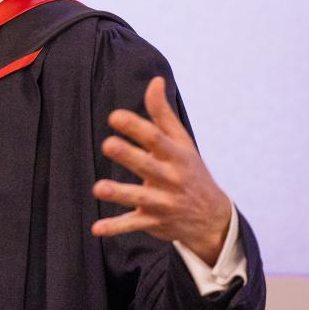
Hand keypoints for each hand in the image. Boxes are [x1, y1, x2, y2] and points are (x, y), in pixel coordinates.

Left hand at [90, 77, 232, 264]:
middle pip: (147, 166)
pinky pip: (132, 225)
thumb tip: (154, 80)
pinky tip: (96, 228)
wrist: (212, 218)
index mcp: (176, 156)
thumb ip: (163, 114)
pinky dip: (115, 228)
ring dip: (119, 193)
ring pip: (138, 198)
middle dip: (128, 156)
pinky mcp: (153, 222)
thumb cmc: (190, 170)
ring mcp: (162, 202)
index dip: (136, 127)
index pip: (156, 139)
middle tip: (108, 145)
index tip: (115, 117)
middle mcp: (170, 179)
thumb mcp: (182, 142)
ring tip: (99, 188)